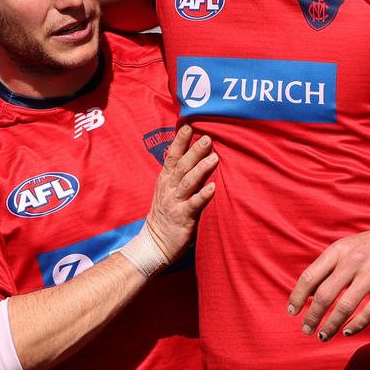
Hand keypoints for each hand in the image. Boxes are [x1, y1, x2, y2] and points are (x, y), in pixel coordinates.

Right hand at [145, 126, 217, 262]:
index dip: (179, 142)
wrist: (155, 243)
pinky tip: (213, 187)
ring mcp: (175, 203)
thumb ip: (178, 174)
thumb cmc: (165, 214)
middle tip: (207, 137)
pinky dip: (203, 195)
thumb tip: (192, 154)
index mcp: (165, 180)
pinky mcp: (183, 218)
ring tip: (214, 157)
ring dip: (201, 169)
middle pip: (181, 166)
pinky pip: (194, 204)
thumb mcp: (167, 190)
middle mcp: (169, 189)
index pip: (172, 157)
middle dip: (194, 151)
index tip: (188, 126)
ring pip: (188, 182)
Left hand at [287, 213, 369, 340]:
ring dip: (331, 325)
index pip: (310, 276)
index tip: (292, 312)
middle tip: (306, 329)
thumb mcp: (350, 246)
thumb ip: (331, 266)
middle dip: (312, 316)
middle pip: (325, 295)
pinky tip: (347, 332)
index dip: (298, 296)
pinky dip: (356, 325)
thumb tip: (309, 292)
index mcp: (339, 249)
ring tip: (324, 335)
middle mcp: (354, 260)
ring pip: (345, 306)